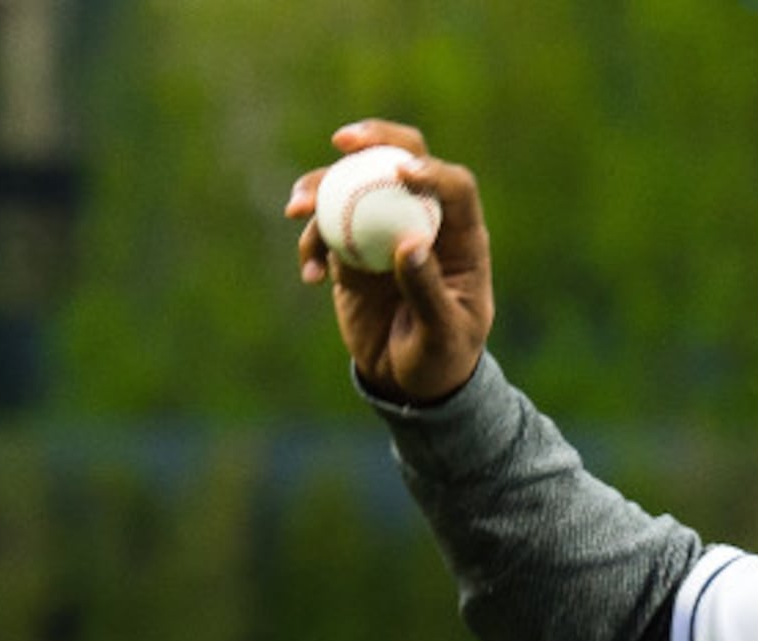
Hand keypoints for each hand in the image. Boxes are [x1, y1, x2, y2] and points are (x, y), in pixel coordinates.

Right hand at [285, 120, 491, 403]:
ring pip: (352, 188)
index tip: (402, 172)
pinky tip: (308, 274)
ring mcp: (384, 232)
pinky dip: (310, 242)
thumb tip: (410, 243)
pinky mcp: (351, 251)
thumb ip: (427, 291)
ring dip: (320, 187)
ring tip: (296, 210)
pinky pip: (325, 229)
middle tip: (342, 141)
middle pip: (401, 161)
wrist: (410, 383)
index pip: (455, 187)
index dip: (431, 170)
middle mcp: (423, 223)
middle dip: (373, 141)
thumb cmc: (442, 360)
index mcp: (462, 239)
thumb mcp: (442, 335)